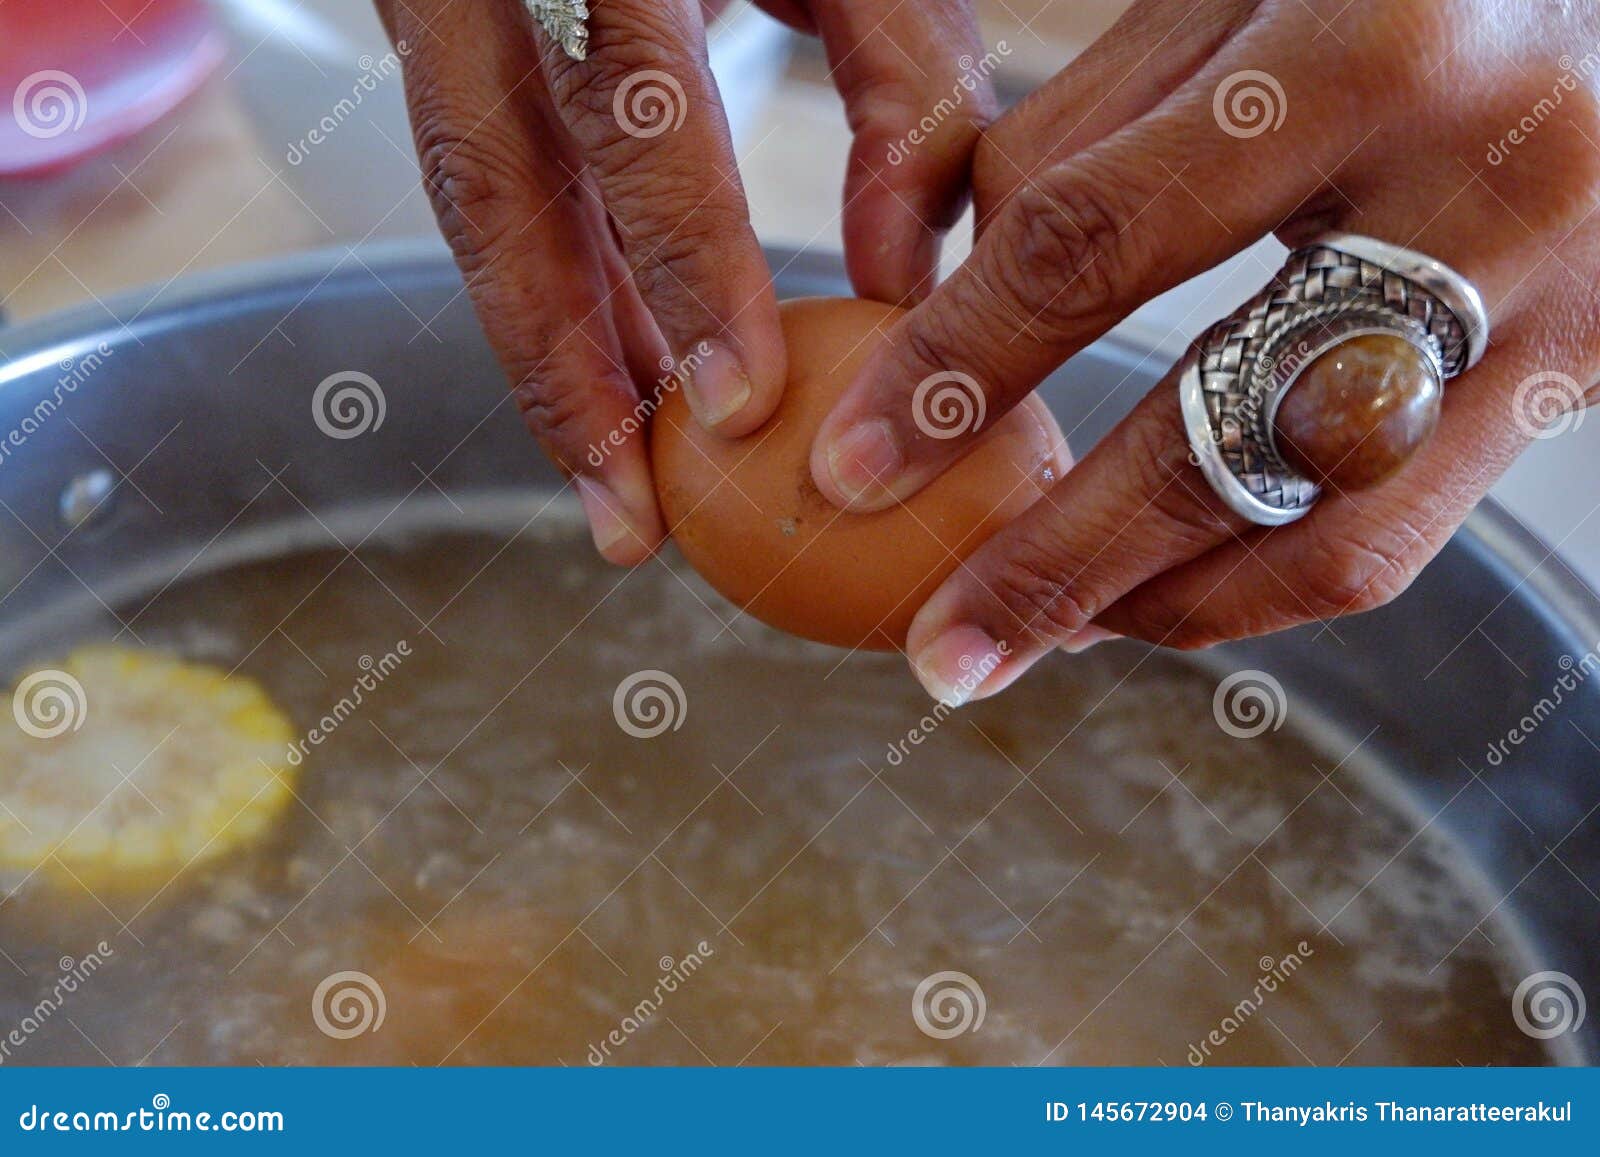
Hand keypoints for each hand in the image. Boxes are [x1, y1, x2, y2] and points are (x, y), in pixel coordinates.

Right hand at [375, 0, 992, 562]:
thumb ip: (900, 78)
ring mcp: (441, 13)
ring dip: (544, 364)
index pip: (635, 109)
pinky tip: (617, 392)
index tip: (739, 405)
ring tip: (615, 497)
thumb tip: (899, 277)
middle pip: (497, 196)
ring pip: (473, 216)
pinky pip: (489, 199)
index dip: (680, 264)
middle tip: (628, 523)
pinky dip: (554, 303)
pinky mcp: (443, 53)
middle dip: (561, 373)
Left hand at [809, 0, 1599, 703]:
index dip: (958, 369)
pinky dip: (1257, 579)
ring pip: (1331, 536)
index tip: (852, 469)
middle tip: (942, 652)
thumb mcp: (1219, 6)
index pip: (1096, 244)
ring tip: (1044, 638)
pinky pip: (1396, 538)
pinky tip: (1157, 588)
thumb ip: (1057, 142)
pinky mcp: (1580, 384)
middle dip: (1055, 568)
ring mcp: (1559, 309)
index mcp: (1365, 52)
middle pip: (1220, 438)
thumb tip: (913, 298)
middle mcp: (1484, 191)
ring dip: (1162, 610)